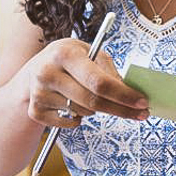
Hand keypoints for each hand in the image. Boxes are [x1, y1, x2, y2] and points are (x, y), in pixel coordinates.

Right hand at [23, 38, 148, 127]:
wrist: (33, 70)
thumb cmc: (68, 59)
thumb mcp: (88, 52)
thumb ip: (108, 70)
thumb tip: (131, 91)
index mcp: (65, 54)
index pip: (99, 81)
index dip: (123, 95)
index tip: (142, 102)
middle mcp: (48, 72)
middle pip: (93, 101)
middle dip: (120, 109)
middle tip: (139, 113)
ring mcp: (39, 93)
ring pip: (83, 113)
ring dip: (96, 109)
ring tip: (90, 96)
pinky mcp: (35, 111)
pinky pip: (69, 123)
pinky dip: (78, 118)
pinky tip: (74, 105)